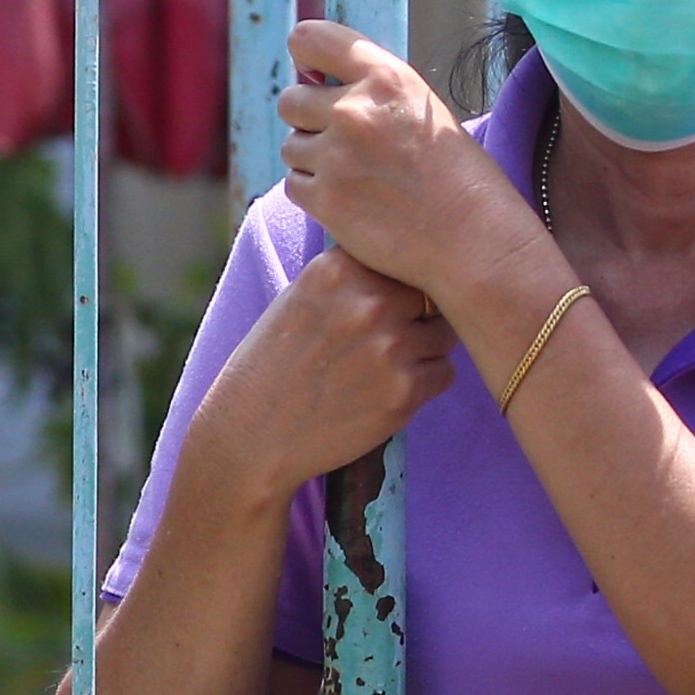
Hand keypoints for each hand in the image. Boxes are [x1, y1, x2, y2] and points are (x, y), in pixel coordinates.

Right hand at [179, 248, 456, 511]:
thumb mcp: (299, 299)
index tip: (384, 305)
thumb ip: (351, 280)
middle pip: (431, 294)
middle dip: (418, 316)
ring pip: (443, 335)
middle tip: (389, 342)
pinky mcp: (404, 392)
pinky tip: (385, 394)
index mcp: (338, 270)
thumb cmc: (271, 368)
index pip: (402, 257)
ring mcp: (390, 347)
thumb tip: (413, 268)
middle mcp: (368, 301)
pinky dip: (424, 384)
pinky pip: (444, 374)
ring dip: (424, 351)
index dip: (399, 283)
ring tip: (382, 371)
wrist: (250, 436)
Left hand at [277, 17, 508, 295]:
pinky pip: (295, 184)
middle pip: (291, 100)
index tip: (313, 73)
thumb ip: (373, 90)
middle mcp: (356, 110)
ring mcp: (336, 156)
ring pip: (291, 145)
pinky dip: (314, 193)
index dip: (306, 56)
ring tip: (356, 176)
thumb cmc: (458, 175)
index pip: (311, 40)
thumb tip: (316, 78)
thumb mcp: (422, 109)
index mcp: (386, 77)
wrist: (474, 238)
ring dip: (312, 159)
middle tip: (341, 141)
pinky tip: (351, 200)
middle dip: (307, 118)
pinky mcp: (325, 199)